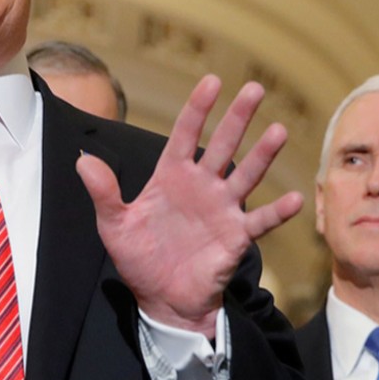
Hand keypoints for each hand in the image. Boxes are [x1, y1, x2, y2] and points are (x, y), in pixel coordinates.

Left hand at [76, 75, 302, 336]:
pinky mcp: (236, 237)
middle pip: (222, 145)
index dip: (198, 108)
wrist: (161, 298)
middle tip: (255, 88)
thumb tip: (83, 161)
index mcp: (171, 176)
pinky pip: (260, 221)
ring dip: (262, 155)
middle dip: (237, 117)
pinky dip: (277, 212)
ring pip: (245, 175)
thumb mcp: (113, 225)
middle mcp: (201, 186)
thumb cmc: (138, 257)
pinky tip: (295, 199)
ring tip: (278, 131)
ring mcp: (222, 209)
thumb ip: (103, 193)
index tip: (213, 81)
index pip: (185, 134)